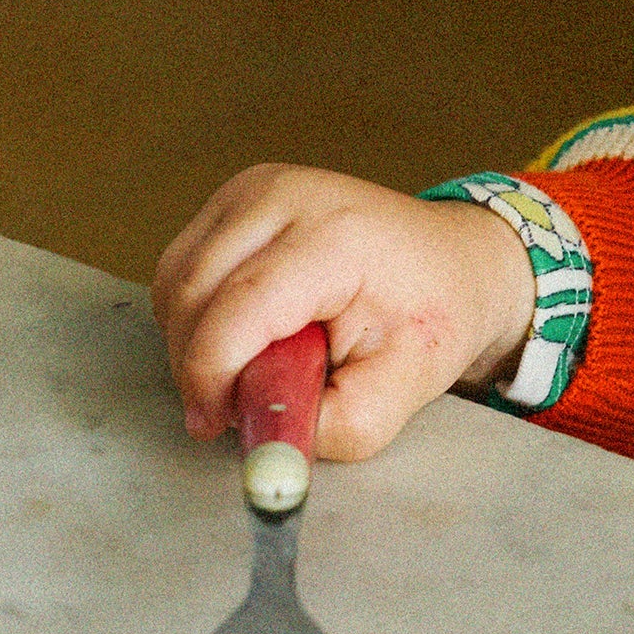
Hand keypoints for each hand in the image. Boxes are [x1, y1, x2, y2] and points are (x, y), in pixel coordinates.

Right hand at [153, 166, 535, 460]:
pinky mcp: (239, 196)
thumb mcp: (404, 388)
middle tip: (245, 401)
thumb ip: (335, 427)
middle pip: (192, 296)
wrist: (457, 261)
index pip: (235, 313)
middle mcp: (289, 197)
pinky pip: (182, 267)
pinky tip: (252, 327)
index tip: (220, 421)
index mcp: (337, 236)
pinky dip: (198, 312)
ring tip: (263, 359)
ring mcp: (258, 188)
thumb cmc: (436, 313)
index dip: (212, 379)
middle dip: (203, 366)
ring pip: (176, 283)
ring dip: (197, 339)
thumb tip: (265, 445)